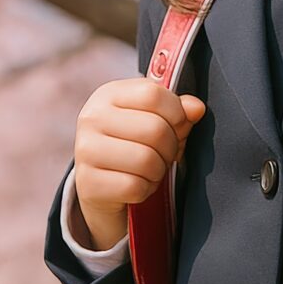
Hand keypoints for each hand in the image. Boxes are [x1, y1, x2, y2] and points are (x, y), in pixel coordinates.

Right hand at [72, 77, 206, 249]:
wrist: (99, 187)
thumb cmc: (132, 146)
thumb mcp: (153, 120)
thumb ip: (177, 110)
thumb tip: (196, 108)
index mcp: (108, 95)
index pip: (153, 94)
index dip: (176, 113)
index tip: (176, 126)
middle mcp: (92, 118)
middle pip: (155, 129)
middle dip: (170, 147)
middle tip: (164, 154)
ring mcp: (86, 151)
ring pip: (147, 160)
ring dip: (158, 170)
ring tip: (150, 170)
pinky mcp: (88, 183)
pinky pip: (135, 187)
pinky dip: (145, 190)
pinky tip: (137, 185)